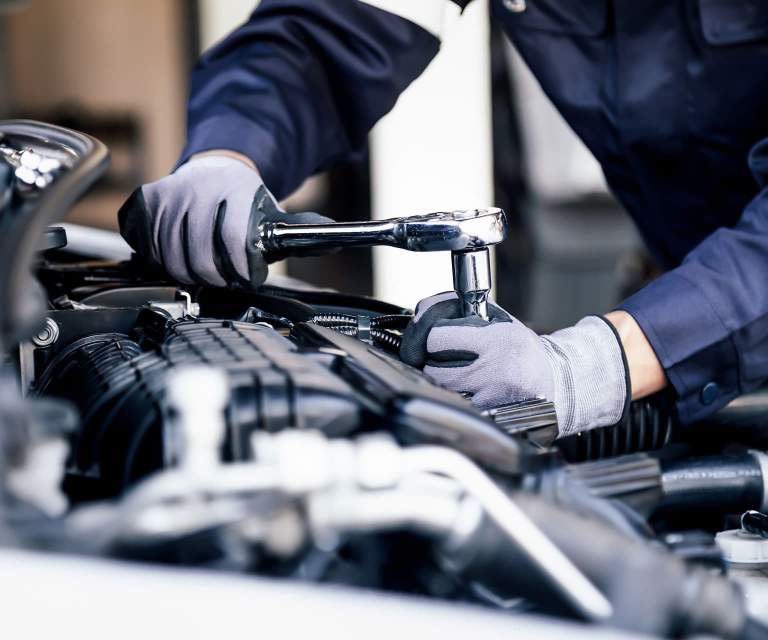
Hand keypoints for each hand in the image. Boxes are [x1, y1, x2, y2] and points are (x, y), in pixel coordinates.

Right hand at [118, 154, 333, 287]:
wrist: (216, 168)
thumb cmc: (247, 201)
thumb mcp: (276, 214)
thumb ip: (303, 231)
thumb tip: (336, 241)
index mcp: (235, 190)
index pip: (234, 242)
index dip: (242, 270)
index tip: (248, 277)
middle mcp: (198, 189)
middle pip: (200, 259)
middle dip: (217, 279)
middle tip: (227, 279)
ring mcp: (169, 194)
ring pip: (171, 259)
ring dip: (190, 273)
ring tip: (207, 269)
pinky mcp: (146, 202)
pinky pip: (148, 248)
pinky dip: (163, 261)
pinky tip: (181, 255)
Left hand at [400, 292, 629, 436]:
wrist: (556, 384)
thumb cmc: (521, 350)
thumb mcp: (499, 321)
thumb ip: (461, 312)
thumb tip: (421, 313)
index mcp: (497, 340)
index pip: (436, 338)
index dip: (432, 336)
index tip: (439, 337)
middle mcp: (494, 370)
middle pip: (431, 366)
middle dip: (432, 360)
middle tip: (447, 357)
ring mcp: (490, 398)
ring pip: (439, 388)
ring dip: (441, 380)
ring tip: (460, 373)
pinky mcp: (488, 417)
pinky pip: (453, 405)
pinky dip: (453, 398)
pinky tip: (468, 391)